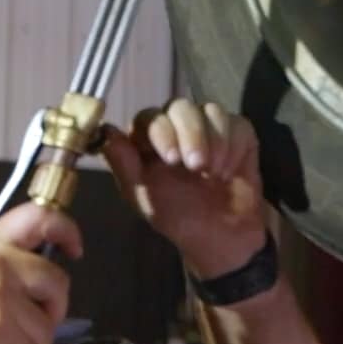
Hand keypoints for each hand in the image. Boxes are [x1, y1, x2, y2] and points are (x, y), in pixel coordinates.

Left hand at [102, 99, 268, 277]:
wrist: (221, 236)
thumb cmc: (177, 216)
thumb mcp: (144, 198)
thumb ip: (124, 165)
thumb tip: (105, 131)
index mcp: (147, 139)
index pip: (149, 118)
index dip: (161, 133)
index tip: (172, 160)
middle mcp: (176, 125)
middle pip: (180, 107)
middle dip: (191, 134)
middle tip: (198, 167)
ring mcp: (207, 125)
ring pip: (210, 111)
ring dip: (214, 142)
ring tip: (214, 175)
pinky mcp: (237, 131)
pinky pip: (237, 124)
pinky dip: (233, 146)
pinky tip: (228, 172)